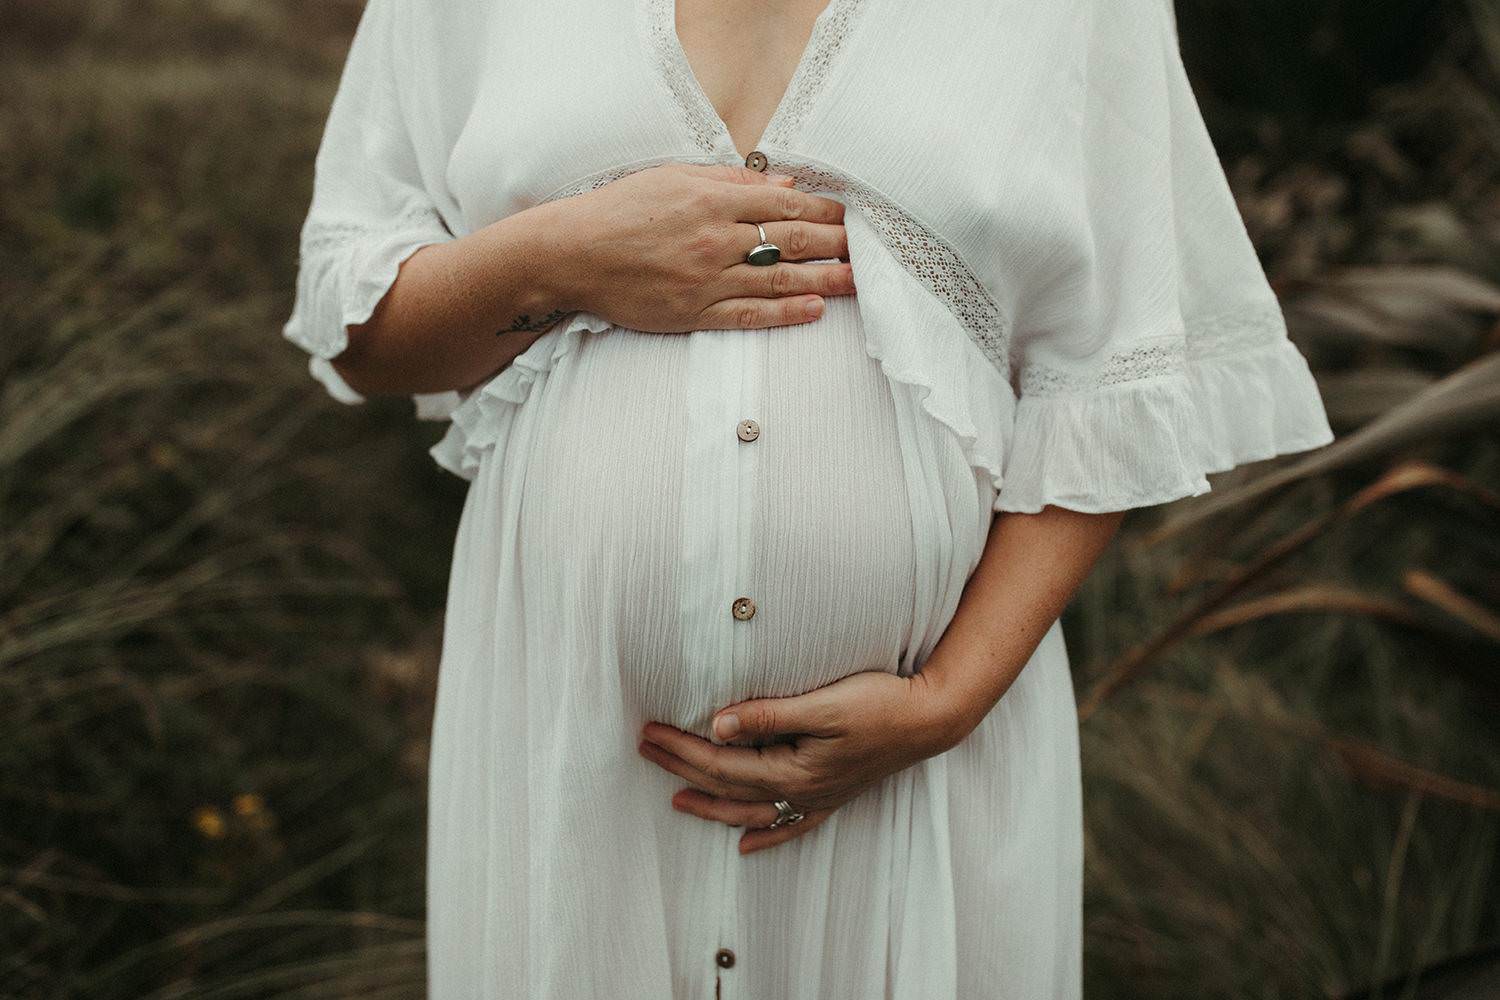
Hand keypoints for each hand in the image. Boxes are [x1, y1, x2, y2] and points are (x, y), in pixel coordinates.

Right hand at [565, 161, 856, 332]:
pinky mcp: (693, 314)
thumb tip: (786, 185)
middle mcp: (714, 240)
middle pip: (791, 242)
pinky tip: (815, 310)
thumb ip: (731, 181)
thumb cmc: (620, 210)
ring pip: (779, 282)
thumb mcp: (674, 177)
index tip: (850, 215)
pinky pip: (749, 316)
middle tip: (869, 250)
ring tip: (859, 283)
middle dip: (836, 244)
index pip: (784, 204)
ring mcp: (706, 280)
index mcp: (712, 201)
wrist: (572, 254)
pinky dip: (785, 315)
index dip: (824, 210)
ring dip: (825, 281)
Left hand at [637, 670, 963, 853]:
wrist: (931, 718)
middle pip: (729, 786)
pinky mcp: (834, 793)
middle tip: (648, 750)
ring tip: (678, 800)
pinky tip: (748, 844)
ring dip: (712, 805)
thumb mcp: (822, 704)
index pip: (722, 763)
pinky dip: (766, 834)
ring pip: (752, 810)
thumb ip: (767, 715)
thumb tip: (717, 725)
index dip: (682, 749)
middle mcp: (801, 791)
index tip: (651, 732)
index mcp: (793, 770)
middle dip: (684, 769)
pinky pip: (791, 824)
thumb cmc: (880, 704)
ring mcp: (819, 797)